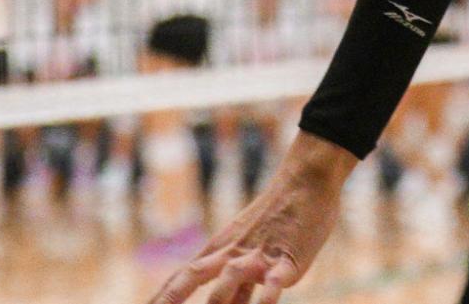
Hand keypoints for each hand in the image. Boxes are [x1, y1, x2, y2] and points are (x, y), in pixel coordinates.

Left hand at [148, 134, 353, 303]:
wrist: (307, 177)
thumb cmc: (279, 216)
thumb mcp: (252, 252)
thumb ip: (237, 286)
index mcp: (221, 249)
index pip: (182, 277)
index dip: (161, 297)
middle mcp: (233, 251)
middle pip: (193, 274)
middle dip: (172, 298)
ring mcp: (259, 254)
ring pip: (230, 277)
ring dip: (219, 300)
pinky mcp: (288, 259)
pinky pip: (274, 281)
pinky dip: (266, 299)